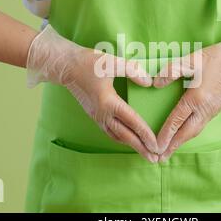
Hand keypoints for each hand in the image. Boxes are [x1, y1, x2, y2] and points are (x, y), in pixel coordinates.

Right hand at [26, 25, 158, 162]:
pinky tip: (128, 140)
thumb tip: (148, 83)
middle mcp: (102, 113)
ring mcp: (97, 116)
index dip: (145, 134)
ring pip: (116, 136)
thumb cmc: (87, 63)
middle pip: (125, 136)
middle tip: (155, 158)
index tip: (156, 145)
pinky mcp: (94, 114)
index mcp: (108, 102)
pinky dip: (121, 139)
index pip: (132, 122)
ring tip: (144, 153)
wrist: (64, 66)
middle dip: (141, 148)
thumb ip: (132, 70)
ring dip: (131, 145)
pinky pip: (110, 131)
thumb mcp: (111, 62)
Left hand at [153, 21, 220, 161]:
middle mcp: (205, 109)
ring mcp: (213, 110)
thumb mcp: (190, 60)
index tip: (156, 146)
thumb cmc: (215, 58)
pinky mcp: (217, 109)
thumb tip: (155, 83)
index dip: (165, 134)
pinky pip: (200, 125)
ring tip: (169, 150)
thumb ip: (171, 71)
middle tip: (160, 158)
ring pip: (195, 131)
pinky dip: (190, 133)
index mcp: (197, 98)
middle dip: (173, 146)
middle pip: (187, 133)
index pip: (177, 120)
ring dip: (181, 141)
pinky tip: (183, 134)